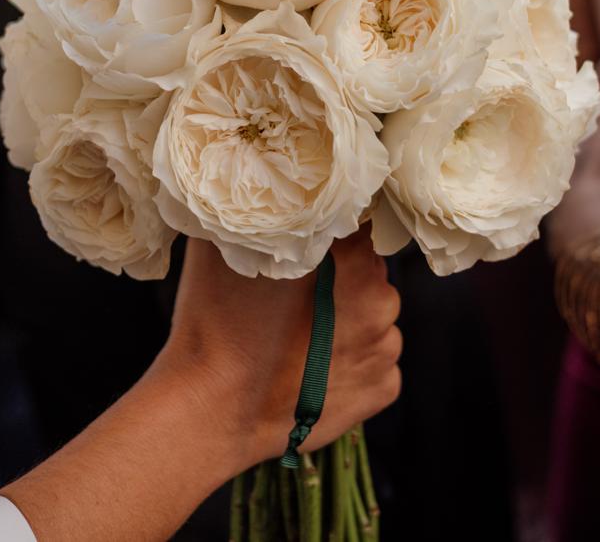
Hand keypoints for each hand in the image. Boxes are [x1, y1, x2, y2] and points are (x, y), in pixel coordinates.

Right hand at [160, 230, 402, 467]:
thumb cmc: (214, 322)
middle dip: (340, 279)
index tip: (304, 247)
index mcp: (349, 256)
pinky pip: (376, 364)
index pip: (354, 224)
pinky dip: (353, 364)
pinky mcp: (383, 388)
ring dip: (349, 321)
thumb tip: (256, 191)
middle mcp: (380, 298)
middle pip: (368, 272)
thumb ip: (254, 216)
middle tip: (295, 298)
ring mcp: (385, 347)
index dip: (328, 233)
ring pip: (376, 319)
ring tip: (301, 337)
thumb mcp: (221, 246)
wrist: (213, 408)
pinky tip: (314, 368)